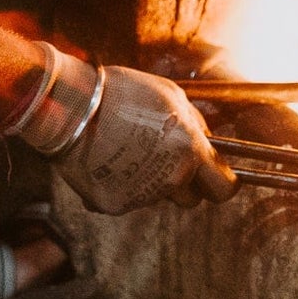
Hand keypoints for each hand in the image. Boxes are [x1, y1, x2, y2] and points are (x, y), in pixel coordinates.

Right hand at [0, 46, 238, 213]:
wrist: (72, 108)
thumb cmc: (123, 93)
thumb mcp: (171, 95)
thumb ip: (195, 122)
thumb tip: (207, 140)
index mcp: (191, 151)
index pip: (225, 187)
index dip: (222, 183)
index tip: (215, 176)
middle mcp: (172, 178)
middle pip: (192, 199)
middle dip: (185, 184)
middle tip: (165, 161)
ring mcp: (143, 195)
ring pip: (158, 197)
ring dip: (151, 182)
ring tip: (128, 152)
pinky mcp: (116, 205)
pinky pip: (128, 200)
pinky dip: (121, 187)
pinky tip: (108, 163)